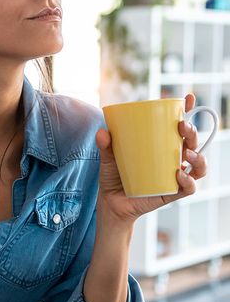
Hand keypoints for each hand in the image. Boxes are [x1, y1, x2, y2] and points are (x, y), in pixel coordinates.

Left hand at [95, 93, 206, 223]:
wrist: (111, 203)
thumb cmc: (114, 177)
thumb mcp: (108, 159)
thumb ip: (105, 146)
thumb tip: (102, 131)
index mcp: (161, 145)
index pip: (179, 126)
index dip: (187, 111)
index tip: (188, 98)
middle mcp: (172, 159)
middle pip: (192, 142)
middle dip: (192, 132)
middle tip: (181, 126)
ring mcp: (174, 176)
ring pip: (198, 165)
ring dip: (198, 157)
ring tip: (186, 153)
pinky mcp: (172, 193)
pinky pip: (188, 188)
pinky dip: (188, 181)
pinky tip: (179, 174)